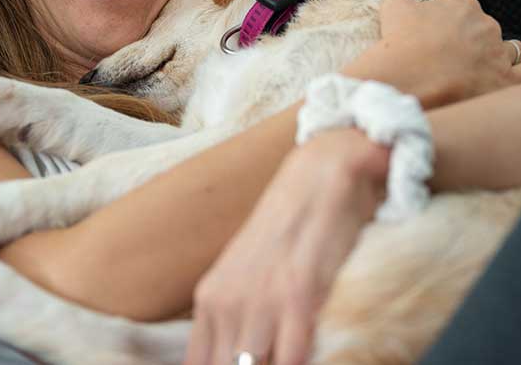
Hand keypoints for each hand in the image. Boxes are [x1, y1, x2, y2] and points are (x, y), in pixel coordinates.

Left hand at [184, 129, 389, 364]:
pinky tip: (312, 359)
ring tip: (287, 357)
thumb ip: (235, 314)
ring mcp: (260, 300)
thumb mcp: (247, 272)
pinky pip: (291, 359)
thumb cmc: (292, 228)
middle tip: (268, 359)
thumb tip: (237, 354)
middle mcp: (226, 302)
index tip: (236, 364)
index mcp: (210, 299)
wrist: (320, 175)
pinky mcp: (298, 296)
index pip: (199, 364)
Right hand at [344, 0, 520, 107]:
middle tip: (454, 65)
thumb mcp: (395, 11)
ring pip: (512, 52)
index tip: (441, 44)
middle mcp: (487, 25)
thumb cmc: (398, 47)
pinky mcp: (508, 82)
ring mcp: (499, 53)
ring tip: (480, 76)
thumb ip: (407, 3)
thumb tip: (410, 8)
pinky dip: (515, 80)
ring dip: (499, 61)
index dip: (453, 30)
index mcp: (463, 5)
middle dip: (476, 46)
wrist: (404, 83)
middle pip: (488, 32)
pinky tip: (499, 87)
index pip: (466, 12)